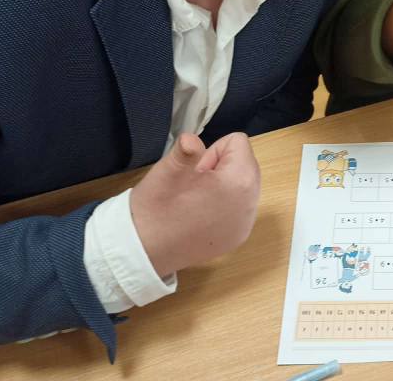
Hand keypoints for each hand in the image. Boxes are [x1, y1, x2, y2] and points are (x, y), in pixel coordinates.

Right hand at [130, 132, 260, 277]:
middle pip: (246, 163)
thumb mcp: (167, 171)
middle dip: (221, 165)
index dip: (212, 151)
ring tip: (196, 198)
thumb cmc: (154, 209)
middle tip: (194, 183)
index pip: (238, 143)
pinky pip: (240, 207)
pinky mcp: (238, 237)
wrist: (142, 253)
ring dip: (224, 184)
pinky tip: (200, 214)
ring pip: (244, 185)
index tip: (194, 171)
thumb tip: (192, 139)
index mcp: (238, 182)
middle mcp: (250, 204)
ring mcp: (245, 224)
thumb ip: (186, 150)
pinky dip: (225, 203)